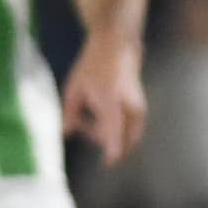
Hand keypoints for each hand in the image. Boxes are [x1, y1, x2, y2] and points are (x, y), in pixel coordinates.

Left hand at [61, 39, 150, 167]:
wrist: (118, 46)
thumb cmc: (93, 66)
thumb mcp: (74, 88)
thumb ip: (71, 114)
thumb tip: (67, 134)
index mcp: (109, 99)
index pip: (113, 128)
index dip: (112, 148)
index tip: (110, 161)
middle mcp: (128, 105)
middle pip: (121, 138)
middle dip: (102, 140)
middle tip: (82, 124)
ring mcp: (138, 107)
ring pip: (126, 135)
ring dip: (108, 135)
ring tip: (89, 116)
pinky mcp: (140, 109)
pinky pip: (128, 128)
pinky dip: (114, 128)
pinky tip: (100, 112)